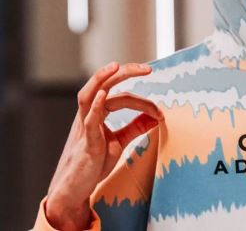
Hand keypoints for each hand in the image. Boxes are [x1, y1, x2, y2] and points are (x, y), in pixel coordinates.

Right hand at [45, 62, 162, 230]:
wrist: (75, 189)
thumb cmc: (93, 163)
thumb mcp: (118, 142)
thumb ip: (134, 127)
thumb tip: (155, 116)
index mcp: (97, 113)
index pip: (121, 96)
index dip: (143, 102)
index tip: (160, 113)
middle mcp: (88, 115)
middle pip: (103, 84)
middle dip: (124, 72)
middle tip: (148, 68)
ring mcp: (84, 127)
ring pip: (87, 94)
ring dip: (101, 78)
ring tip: (116, 66)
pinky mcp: (85, 142)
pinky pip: (87, 120)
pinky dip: (95, 106)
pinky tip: (102, 95)